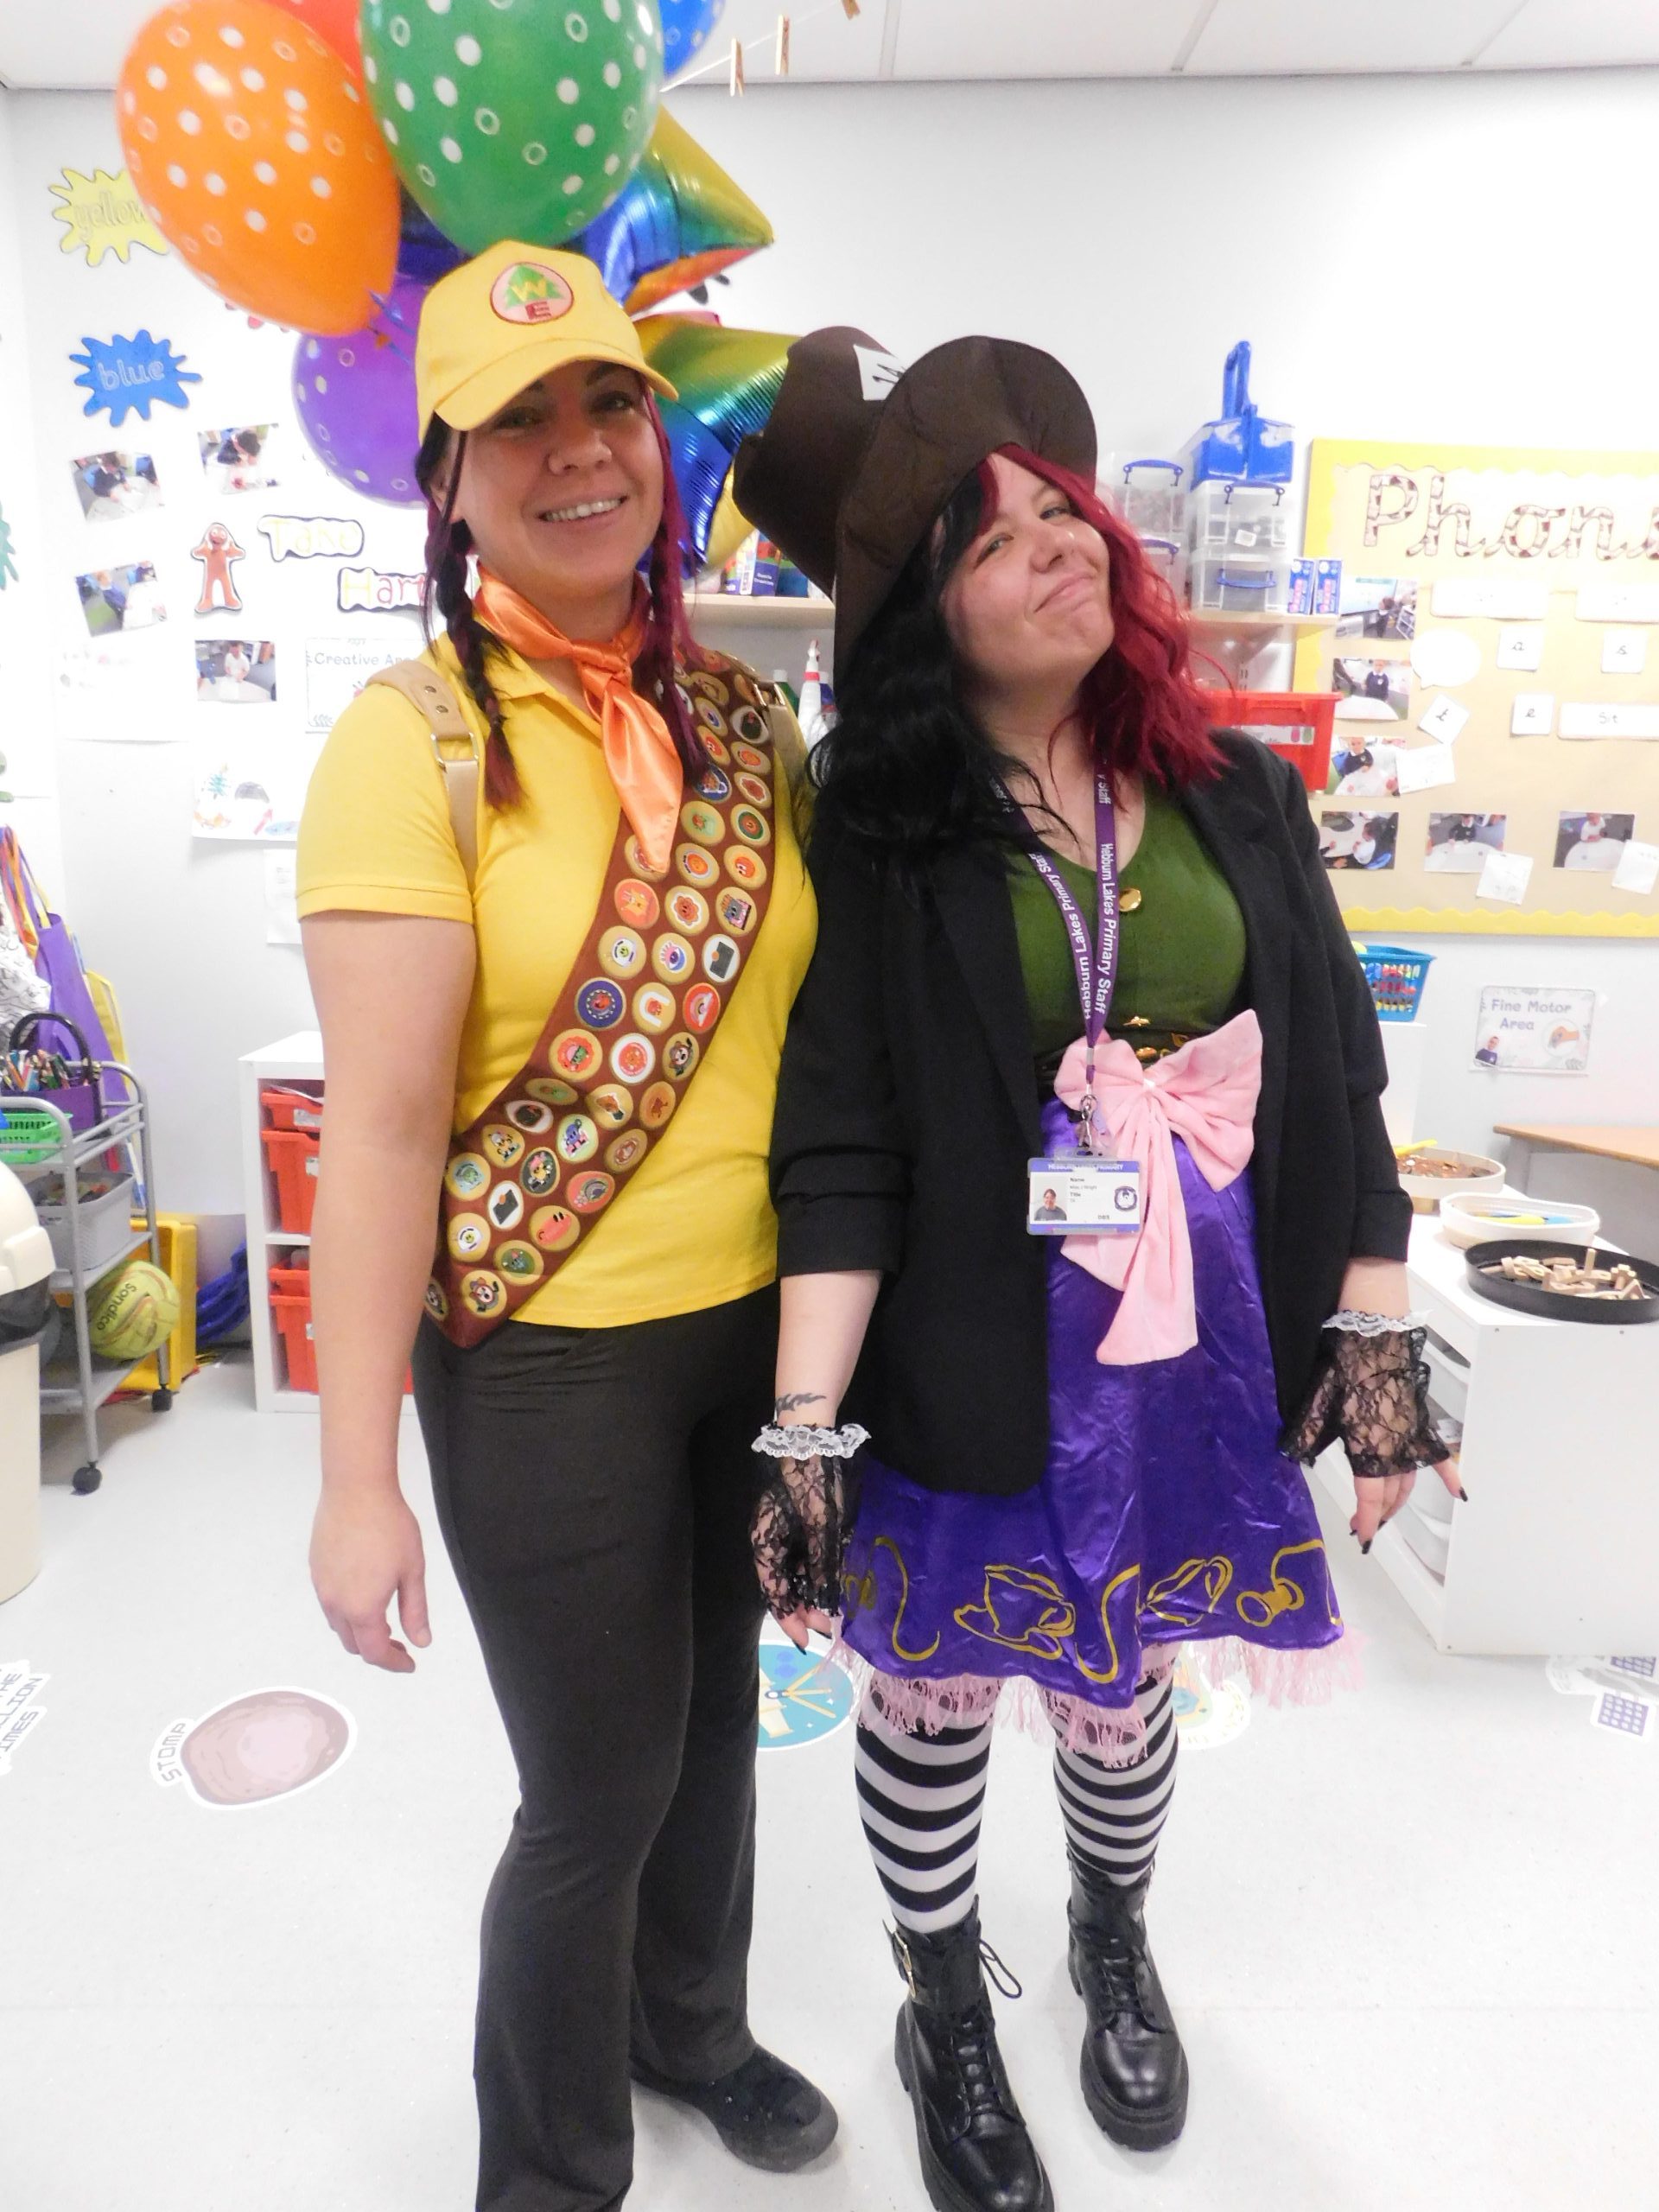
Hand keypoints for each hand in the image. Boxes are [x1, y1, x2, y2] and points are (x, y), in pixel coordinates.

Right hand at [310, 1485, 430, 1672]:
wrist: (356, 1490)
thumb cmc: (390, 1527)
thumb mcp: (412, 1570)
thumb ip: (415, 1611)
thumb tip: (421, 1642)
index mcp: (363, 1609)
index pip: (376, 1652)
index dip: (394, 1663)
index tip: (410, 1663)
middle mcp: (336, 1604)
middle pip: (354, 1644)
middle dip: (377, 1650)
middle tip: (401, 1643)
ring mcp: (322, 1587)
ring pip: (339, 1625)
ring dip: (360, 1631)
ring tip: (383, 1620)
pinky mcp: (316, 1570)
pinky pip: (329, 1604)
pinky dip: (346, 1612)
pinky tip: (363, 1594)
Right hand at [751, 1451, 845, 1647]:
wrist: (811, 1437)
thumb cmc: (813, 1482)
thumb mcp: (821, 1526)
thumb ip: (821, 1562)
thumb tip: (825, 1597)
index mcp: (765, 1542)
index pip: (774, 1591)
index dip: (789, 1618)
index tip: (807, 1640)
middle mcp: (769, 1538)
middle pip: (782, 1583)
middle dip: (803, 1607)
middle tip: (827, 1627)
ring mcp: (781, 1528)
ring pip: (793, 1570)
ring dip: (809, 1590)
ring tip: (831, 1608)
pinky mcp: (795, 1519)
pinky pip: (802, 1554)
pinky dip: (814, 1570)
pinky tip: (830, 1580)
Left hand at [1283, 1319, 1466, 1551]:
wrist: (1376, 1340)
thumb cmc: (1347, 1369)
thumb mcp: (1319, 1402)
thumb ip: (1308, 1432)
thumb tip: (1293, 1454)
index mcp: (1369, 1450)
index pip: (1368, 1496)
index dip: (1365, 1520)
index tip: (1361, 1537)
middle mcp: (1395, 1452)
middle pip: (1389, 1494)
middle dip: (1376, 1514)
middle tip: (1362, 1525)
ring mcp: (1412, 1440)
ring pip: (1407, 1482)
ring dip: (1397, 1501)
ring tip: (1384, 1513)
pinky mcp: (1421, 1426)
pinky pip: (1440, 1458)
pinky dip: (1449, 1476)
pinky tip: (1459, 1494)